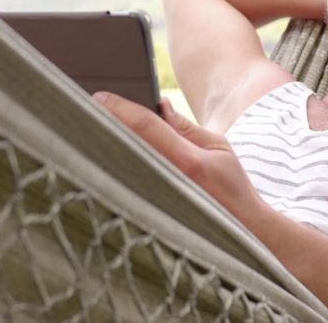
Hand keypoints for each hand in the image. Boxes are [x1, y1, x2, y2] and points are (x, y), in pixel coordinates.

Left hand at [92, 91, 266, 224]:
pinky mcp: (151, 215)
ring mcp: (158, 201)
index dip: (119, 108)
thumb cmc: (231, 186)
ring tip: (87, 131)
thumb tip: (159, 104)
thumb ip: (184, 126)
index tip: (99, 96)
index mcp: (188, 161)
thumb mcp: (217, 146)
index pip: (144, 126)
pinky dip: (111, 170)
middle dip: (103, 126)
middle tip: (83, 110)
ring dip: (102, 149)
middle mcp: (169, 182)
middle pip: (123, 146)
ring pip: (119, 168)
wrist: (244, 230)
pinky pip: (124, 188)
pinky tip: (99, 159)